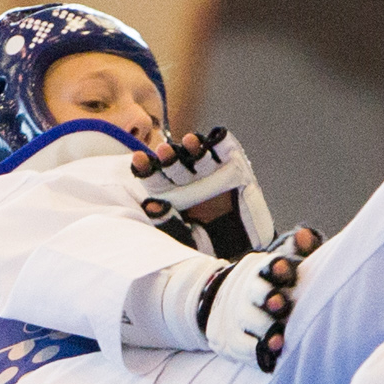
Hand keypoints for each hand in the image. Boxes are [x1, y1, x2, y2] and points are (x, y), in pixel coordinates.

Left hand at [131, 126, 272, 259]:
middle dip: (168, 156)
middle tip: (163, 150)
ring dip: (192, 146)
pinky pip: (224, 150)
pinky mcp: (232, 165)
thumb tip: (150, 206)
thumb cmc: (210, 244)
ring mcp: (210, 171)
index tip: (138, 159)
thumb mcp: (186, 239)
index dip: (145, 167)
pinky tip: (215, 138)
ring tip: (190, 141)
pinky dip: (220, 141)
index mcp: (171, 194)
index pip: (154, 177)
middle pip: (174, 162)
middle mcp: (188, 180)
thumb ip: (168, 223)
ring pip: (197, 154)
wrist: (245, 245)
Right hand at [197, 228, 321, 370]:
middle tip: (280, 304)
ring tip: (278, 341)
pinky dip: (255, 354)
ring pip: (247, 322)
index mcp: (263, 270)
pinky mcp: (232, 340)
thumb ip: (299, 250)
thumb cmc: (272, 284)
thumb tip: (305, 235)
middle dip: (266, 298)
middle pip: (254, 292)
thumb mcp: (283, 263)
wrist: (225, 302)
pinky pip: (242, 348)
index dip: (276, 267)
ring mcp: (238, 316)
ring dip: (263, 330)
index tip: (286, 270)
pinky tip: (270, 360)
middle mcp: (248, 291)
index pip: (268, 265)